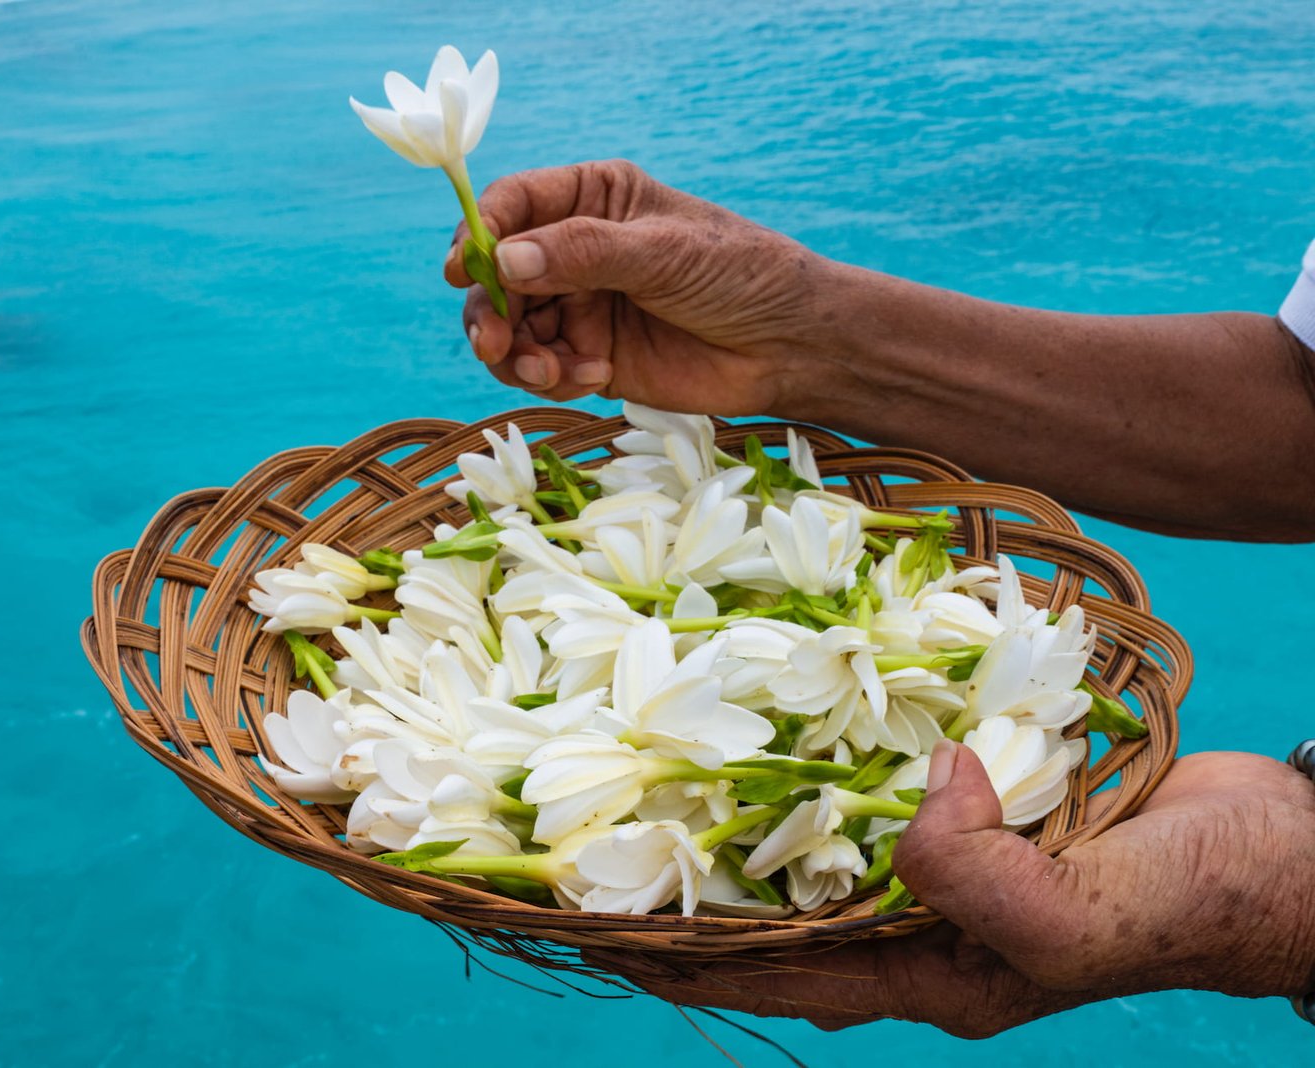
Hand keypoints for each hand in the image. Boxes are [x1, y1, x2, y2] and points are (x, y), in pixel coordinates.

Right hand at [445, 159, 835, 413]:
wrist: (788, 346)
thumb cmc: (738, 274)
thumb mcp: (662, 251)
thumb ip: (583, 253)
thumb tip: (505, 261)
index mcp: (593, 198)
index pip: (513, 205)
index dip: (480, 235)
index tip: (466, 271)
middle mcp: (575, 249)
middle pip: (497, 276)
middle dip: (489, 311)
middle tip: (496, 342)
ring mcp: (580, 304)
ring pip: (510, 328)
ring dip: (514, 353)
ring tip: (548, 371)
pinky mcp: (589, 356)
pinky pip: (539, 367)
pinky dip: (549, 377)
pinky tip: (592, 377)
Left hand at [606, 741, 1314, 1036]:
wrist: (1280, 848)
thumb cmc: (1196, 904)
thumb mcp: (1082, 921)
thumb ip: (977, 878)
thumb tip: (913, 790)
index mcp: (928, 975)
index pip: (767, 973)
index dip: (672, 954)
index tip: (582, 923)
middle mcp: (920, 920)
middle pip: (776, 906)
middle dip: (688, 879)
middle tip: (592, 834)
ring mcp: (945, 855)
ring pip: (820, 834)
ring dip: (745, 807)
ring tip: (659, 766)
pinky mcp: (974, 797)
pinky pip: (883, 774)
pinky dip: (831, 749)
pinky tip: (783, 708)